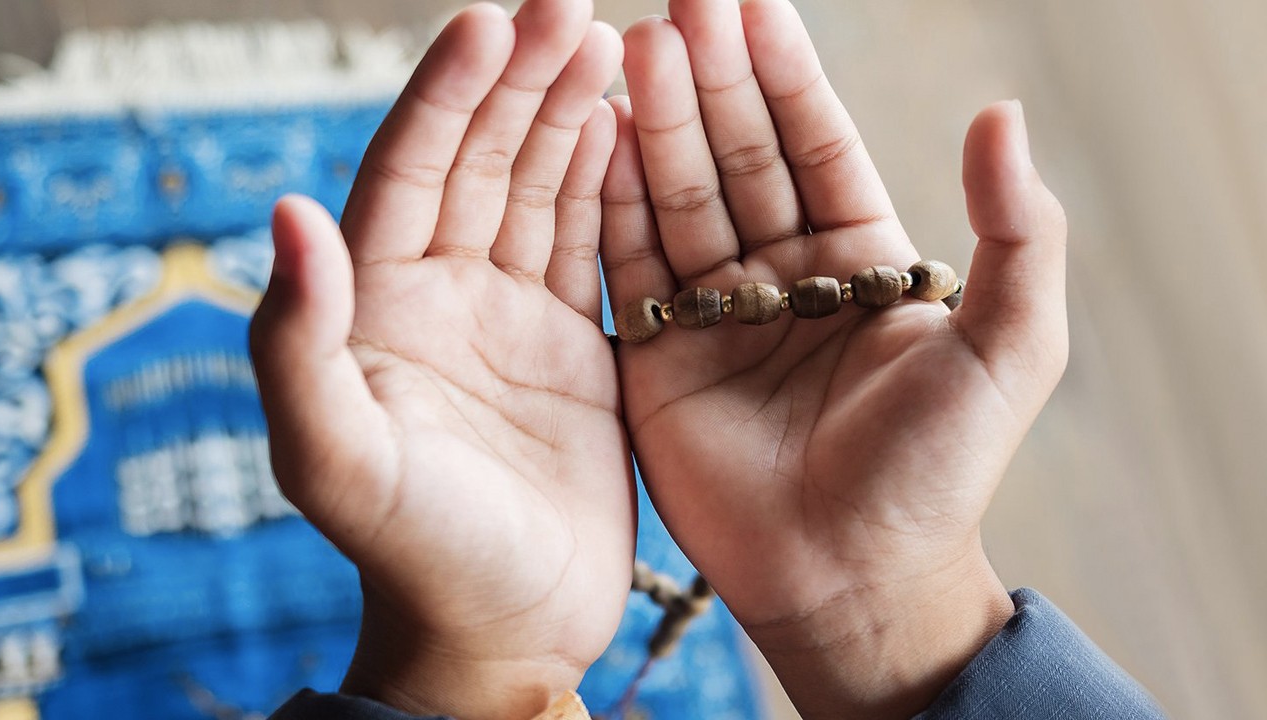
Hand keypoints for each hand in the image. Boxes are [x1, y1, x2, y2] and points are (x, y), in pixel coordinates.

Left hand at [249, 3, 630, 718]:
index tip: (490, 21)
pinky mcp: (573, 346)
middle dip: (520, 82)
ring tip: (609, 45)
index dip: (445, 95)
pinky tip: (629, 130)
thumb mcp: (337, 462)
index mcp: (377, 306)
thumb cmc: (412, 555)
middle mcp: (440, 295)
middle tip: (571, 11)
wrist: (499, 628)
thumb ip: (296, 342)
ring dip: (568, 117)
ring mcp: (509, 316)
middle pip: (480, 161)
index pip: (409, 172)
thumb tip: (289, 213)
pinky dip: (609, 185)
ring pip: (539, 190)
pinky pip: (591, 246)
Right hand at [603, 0, 1066, 716]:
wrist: (850, 578)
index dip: (785, 77)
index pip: (816, 146)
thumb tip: (1001, 113)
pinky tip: (594, 140)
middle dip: (709, 85)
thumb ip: (1018, 233)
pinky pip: (630, 269)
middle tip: (677, 12)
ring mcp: (714, 316)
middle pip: (738, 159)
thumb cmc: (935, 473)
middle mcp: (781, 276)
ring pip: (678, 201)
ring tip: (634, 52)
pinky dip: (610, 205)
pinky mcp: (658, 359)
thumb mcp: (1008, 349)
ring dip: (655, 128)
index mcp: (860, 260)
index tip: (750, 7)